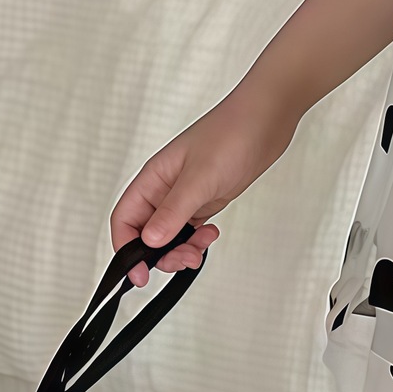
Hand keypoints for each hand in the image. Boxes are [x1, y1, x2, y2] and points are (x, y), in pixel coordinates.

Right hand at [108, 83, 299, 286]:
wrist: (267, 119)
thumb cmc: (232, 133)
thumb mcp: (200, 177)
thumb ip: (173, 212)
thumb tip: (149, 242)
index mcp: (153, 178)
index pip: (124, 219)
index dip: (126, 249)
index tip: (138, 273)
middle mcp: (165, 187)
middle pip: (146, 233)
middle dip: (160, 254)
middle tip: (182, 261)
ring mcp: (186, 194)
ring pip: (170, 234)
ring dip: (182, 249)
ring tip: (201, 249)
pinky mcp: (206, 198)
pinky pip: (191, 228)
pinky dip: (198, 239)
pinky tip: (211, 234)